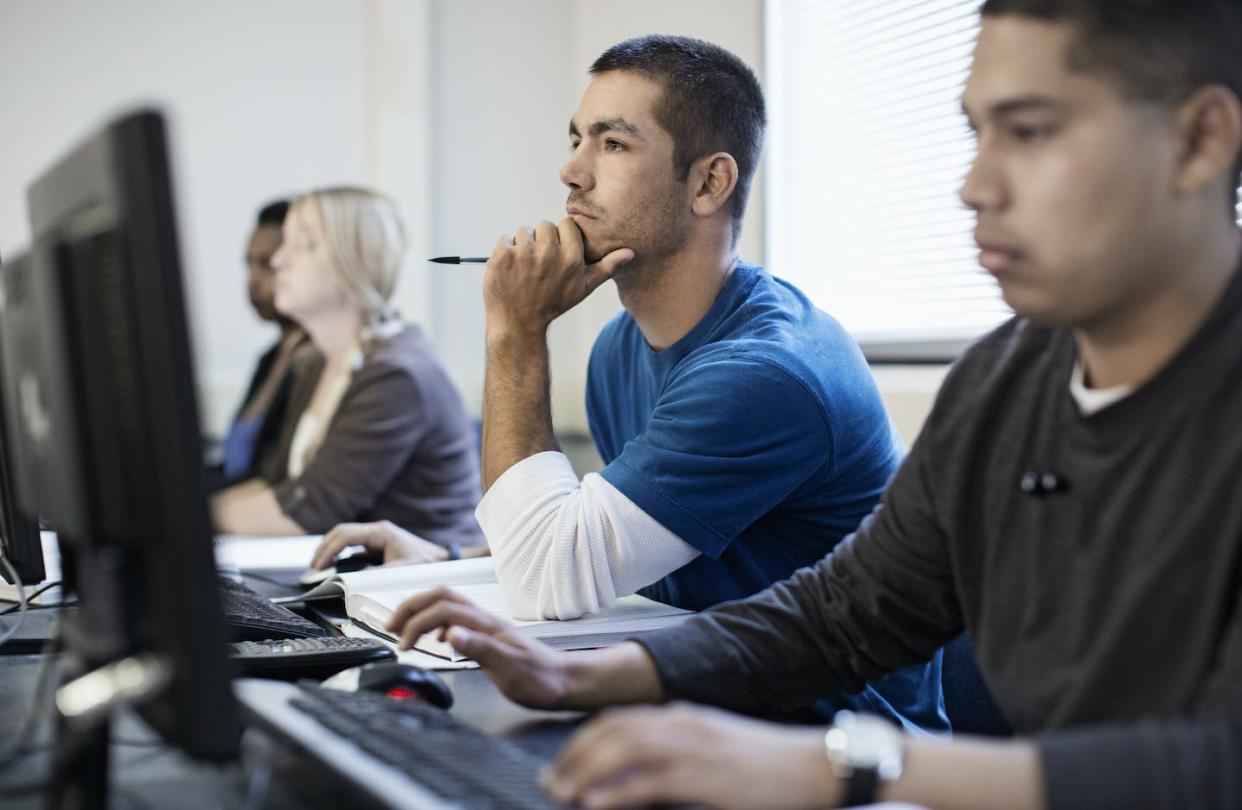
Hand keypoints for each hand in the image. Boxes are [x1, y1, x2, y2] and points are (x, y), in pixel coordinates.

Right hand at [310, 521, 447, 569]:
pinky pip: (353, 544)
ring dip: (330, 548)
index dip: (328, 551)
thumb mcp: (401, 571)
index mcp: (381, 533)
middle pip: (340, 532)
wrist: (442, 560)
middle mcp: (377, 530)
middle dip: (324, 548)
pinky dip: (341, 552)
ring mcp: (377, 535)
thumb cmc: (426, 564)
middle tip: (314, 566)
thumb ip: (377, 575)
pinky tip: (334, 564)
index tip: (319, 566)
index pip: (345, 536)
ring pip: (345, 536)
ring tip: (319, 565)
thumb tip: (353, 579)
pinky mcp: (378, 543)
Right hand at [383, 588, 573, 708]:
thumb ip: (480, 649)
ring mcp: (487, 625)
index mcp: (486, 626)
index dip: (416, 623)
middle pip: (441, 596)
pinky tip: (436, 637)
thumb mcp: (509, 669)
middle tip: (390, 626)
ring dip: (422, 610)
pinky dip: (436, 621)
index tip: (402, 644)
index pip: (442, 610)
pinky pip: (456, 616)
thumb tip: (450, 633)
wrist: (564, 681)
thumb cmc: (540, 680)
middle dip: (411, 606)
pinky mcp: (489, 634)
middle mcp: (485, 620)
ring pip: (448, 602)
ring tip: (403, 627)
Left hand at [483, 218, 632, 337]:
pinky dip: (505, 252)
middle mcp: (549, 253)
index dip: (561, 238)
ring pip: (525, 231)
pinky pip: (505, 239)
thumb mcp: (583, 288)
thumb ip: (606, 268)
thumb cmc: (553, 305)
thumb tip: (629, 252)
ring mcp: (524, 254)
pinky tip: (510, 271)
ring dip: (523, 246)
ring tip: (524, 270)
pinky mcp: (502, 255)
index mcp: (571, 258)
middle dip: (541, 241)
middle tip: (538, 266)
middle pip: (545, 225)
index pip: (567, 225)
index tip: (556, 255)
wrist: (518, 324)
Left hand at [542, 703, 839, 809]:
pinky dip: (617, 793)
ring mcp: (694, 749)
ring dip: (585, 773)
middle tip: (551, 784)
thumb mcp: (715, 748)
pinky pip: (650, 782)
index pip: (617, 720)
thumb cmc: (766, 764)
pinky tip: (595, 805)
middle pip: (612, 731)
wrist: (814, 765)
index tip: (561, 765)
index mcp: (682, 716)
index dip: (582, 742)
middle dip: (574, 757)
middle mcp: (682, 725)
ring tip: (562, 794)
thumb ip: (678, 751)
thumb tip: (636, 773)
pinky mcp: (706, 777)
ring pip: (623, 751)